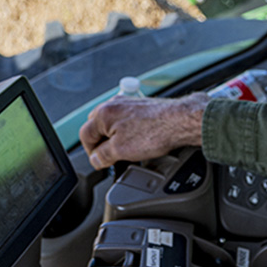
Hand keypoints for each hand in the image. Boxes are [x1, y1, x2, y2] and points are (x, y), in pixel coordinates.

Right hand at [79, 93, 208, 169]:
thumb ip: (102, 156)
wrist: (181, 122)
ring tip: (127, 151)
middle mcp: (114, 104)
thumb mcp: (120, 151)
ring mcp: (128, 103)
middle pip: (97, 127)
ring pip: (112, 123)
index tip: (99, 162)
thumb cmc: (155, 131)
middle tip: (111, 157)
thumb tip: (95, 159)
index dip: (91, 153)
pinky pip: (127, 120)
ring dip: (115, 138)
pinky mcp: (141, 106)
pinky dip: (128, 132)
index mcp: (103, 113)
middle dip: (101, 143)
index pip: (85, 135)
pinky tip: (139, 141)